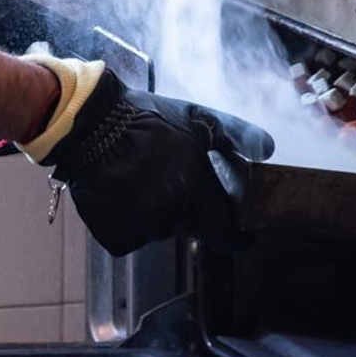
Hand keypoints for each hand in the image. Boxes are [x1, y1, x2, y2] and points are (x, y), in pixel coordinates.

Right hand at [26, 55, 273, 256]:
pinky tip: (117, 194)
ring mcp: (142, 224)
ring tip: (136, 180)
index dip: (236, 240)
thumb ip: (236, 134)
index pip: (224, 231)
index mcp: (195, 185)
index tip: (245, 240)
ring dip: (153, 214)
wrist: (87, 122)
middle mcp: (171, 210)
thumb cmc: (143, 117)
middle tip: (165, 181)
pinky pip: (130, 237)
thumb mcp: (195, 116)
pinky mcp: (115, 234)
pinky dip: (125, 222)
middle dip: (184, 210)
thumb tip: (268, 150)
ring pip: (157, 231)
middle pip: (187, 226)